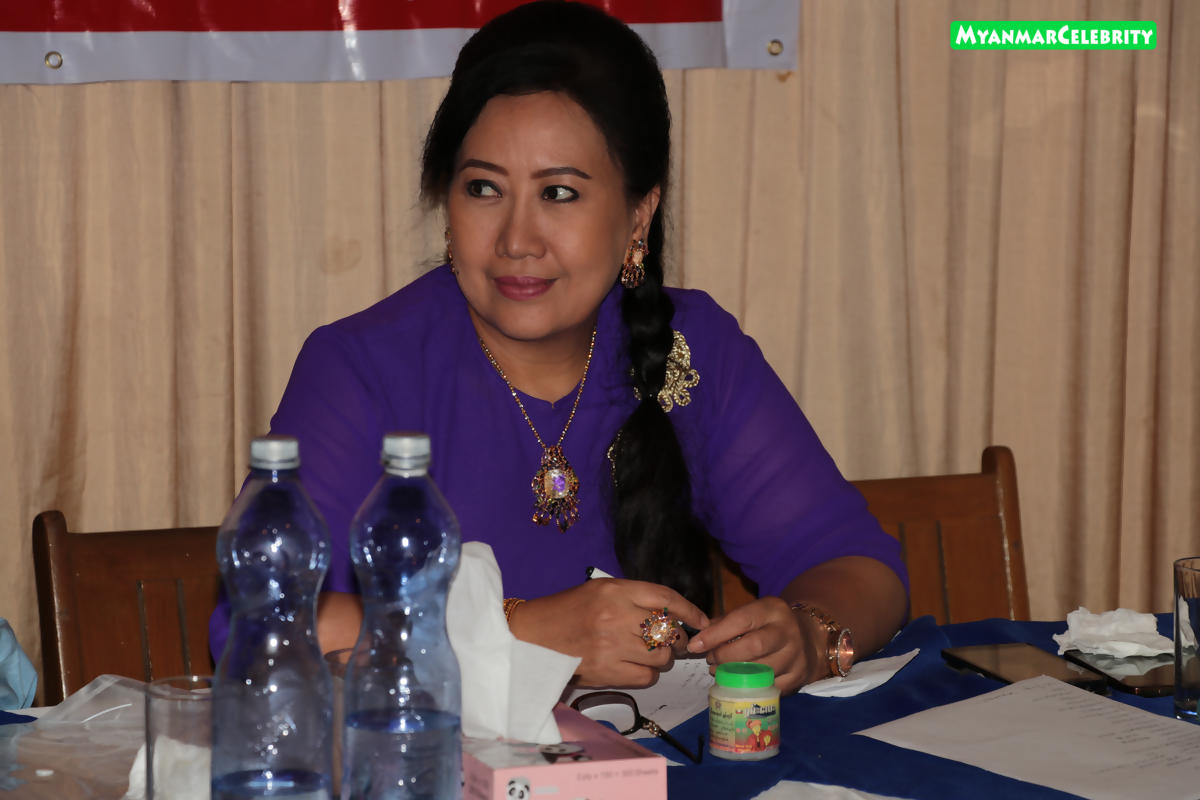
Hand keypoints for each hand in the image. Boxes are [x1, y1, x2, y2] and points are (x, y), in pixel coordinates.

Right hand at [509, 578, 709, 687]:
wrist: (533, 635)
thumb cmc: (567, 610)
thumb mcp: (599, 591)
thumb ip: (634, 598)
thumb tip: (671, 614)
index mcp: (615, 590)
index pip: (665, 598)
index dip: (689, 610)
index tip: (701, 619)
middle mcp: (616, 615)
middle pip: (667, 630)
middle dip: (674, 638)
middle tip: (667, 640)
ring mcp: (611, 645)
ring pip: (661, 656)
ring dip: (661, 657)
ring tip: (647, 653)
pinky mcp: (606, 670)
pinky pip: (646, 677)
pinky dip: (648, 674)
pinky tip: (635, 666)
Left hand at [686, 596, 826, 693]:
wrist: (809, 636)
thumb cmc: (769, 625)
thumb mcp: (752, 614)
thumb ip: (725, 623)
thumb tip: (699, 638)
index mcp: (773, 609)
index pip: (742, 619)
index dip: (716, 634)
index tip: (696, 645)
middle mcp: (788, 630)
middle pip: (754, 646)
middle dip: (726, 655)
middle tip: (711, 660)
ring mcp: (796, 655)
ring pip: (762, 670)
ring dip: (735, 674)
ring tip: (720, 671)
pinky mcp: (799, 676)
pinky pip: (770, 687)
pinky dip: (750, 687)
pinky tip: (739, 683)